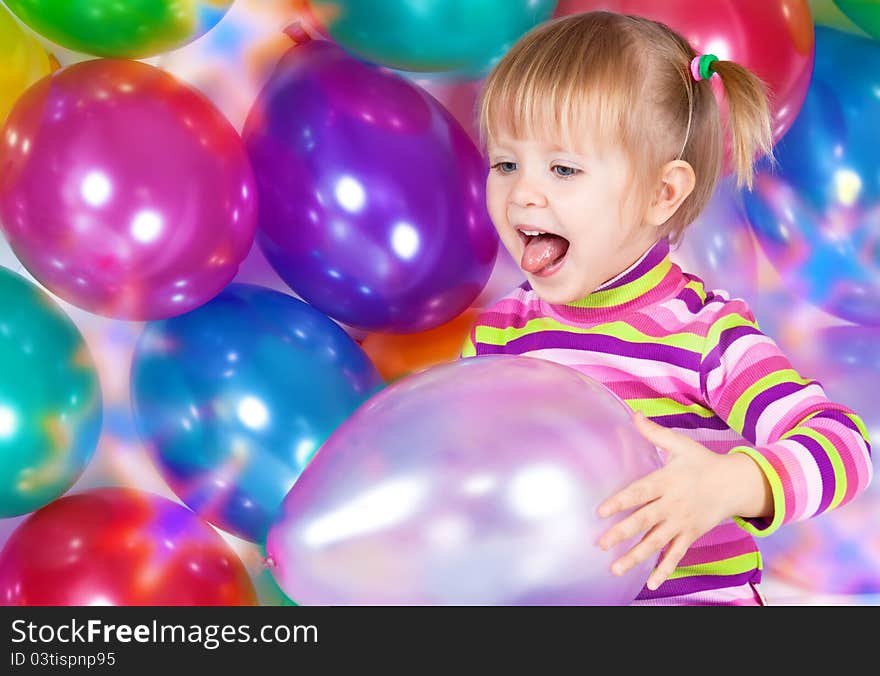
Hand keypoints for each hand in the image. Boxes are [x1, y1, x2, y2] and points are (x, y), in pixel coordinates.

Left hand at [596, 412, 763, 590]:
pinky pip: (676, 554)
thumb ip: (654, 433)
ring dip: (635, 557)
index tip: (600, 511)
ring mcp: (682, 522)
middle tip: (600, 544)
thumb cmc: (702, 462)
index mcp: (666, 480)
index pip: (639, 492)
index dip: (620, 501)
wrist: (735, 483)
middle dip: (621, 533)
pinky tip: (650, 584)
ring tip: (615, 569)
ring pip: (656, 542)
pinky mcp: (690, 534)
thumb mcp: (680, 445)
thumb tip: (634, 414)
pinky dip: (664, 569)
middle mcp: (672, 504)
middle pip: (644, 520)